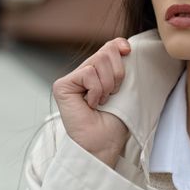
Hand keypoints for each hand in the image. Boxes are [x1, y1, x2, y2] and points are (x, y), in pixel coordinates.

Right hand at [53, 38, 130, 167]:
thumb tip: (125, 45)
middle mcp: (82, 73)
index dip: (119, 45)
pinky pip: (88, 74)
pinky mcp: (62, 85)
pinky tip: (91, 104)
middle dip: (117, 74)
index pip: (109, 46)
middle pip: (106, 51)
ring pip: (98, 61)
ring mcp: (71, 79)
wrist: (104, 144)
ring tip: (102, 101)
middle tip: (113, 94)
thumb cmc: (115, 121)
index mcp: (97, 72)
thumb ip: (120, 66)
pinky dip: (96, 91)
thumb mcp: (123, 87)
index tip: (128, 51)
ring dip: (108, 85)